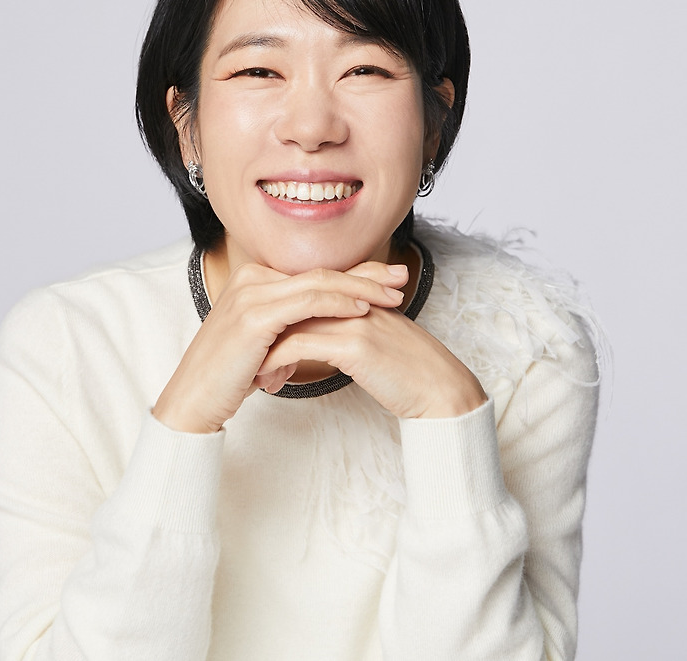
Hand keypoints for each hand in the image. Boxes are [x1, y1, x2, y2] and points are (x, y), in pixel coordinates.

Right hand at [152, 261, 407, 432]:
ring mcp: (251, 295)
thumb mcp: (267, 343)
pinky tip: (362, 309)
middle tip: (402, 277)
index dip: (355, 274)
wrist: (193, 400)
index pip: (315, 272)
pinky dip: (338, 303)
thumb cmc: (229, 376)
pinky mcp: (253, 316)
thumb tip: (325, 323)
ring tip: (393, 294)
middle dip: (367, 274)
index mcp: (254, 280)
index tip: (388, 280)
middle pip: (321, 272)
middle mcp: (252, 279)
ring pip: (319, 283)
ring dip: (362, 287)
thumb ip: (292, 324)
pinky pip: (306, 302)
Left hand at [256, 271, 487, 419]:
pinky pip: (299, 346)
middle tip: (246, 359)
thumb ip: (346, 333)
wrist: (441, 390)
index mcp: (358, 296)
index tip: (258, 346)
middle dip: (264, 334)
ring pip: (290, 324)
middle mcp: (353, 301)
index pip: (304, 296)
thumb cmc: (409, 373)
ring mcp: (353, 319)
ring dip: (265, 351)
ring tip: (254, 376)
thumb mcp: (375, 344)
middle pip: (291, 305)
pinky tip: (269, 383)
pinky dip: (277, 364)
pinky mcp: (354, 344)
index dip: (277, 320)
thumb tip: (315, 343)